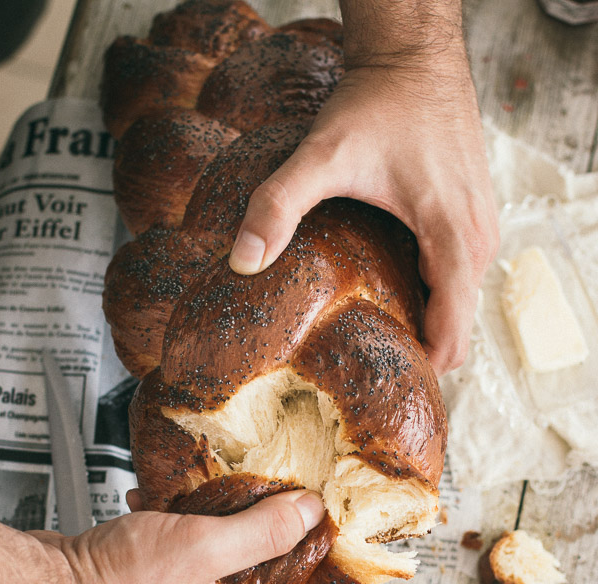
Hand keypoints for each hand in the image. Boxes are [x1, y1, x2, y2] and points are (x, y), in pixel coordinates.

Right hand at [0, 490, 323, 583]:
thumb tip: (309, 514)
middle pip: (263, 571)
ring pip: (222, 557)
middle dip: (257, 523)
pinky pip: (187, 555)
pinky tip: (160, 503)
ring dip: (212, 519)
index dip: (313, 548)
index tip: (321, 508)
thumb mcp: (202, 550)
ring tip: (201, 493)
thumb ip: (263, 531)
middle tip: (264, 483)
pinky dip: (178, 526)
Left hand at [229, 57, 498, 374]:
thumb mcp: (323, 154)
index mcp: (454, 240)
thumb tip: (242, 261)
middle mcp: (478, 242)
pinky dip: (431, 295)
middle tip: (364, 367)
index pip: (452, 333)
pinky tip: (390, 292)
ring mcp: (481, 230)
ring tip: (373, 334)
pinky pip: (458, 279)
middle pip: (458, 328)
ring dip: (425, 324)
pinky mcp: (473, 218)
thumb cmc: (380, 102)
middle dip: (419, 353)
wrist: (414, 55)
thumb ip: (278, 205)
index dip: (420, 367)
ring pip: (459, 305)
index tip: (382, 389)